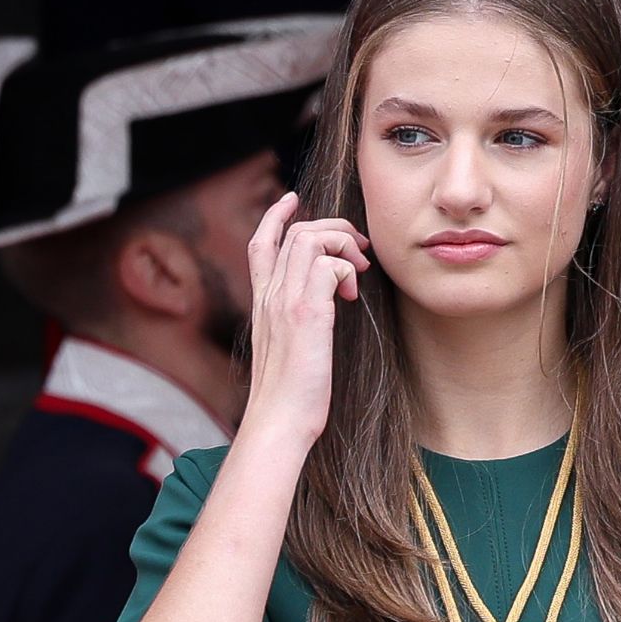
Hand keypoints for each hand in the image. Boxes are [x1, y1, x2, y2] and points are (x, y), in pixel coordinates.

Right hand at [244, 192, 370, 441]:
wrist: (279, 422)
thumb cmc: (289, 395)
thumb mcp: (287, 349)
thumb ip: (295, 321)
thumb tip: (321, 306)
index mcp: (262, 303)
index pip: (261, 244)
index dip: (277, 216)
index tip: (293, 199)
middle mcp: (269, 296)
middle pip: (295, 232)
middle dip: (332, 227)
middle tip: (358, 248)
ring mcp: (285, 302)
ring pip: (311, 239)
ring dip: (343, 244)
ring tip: (359, 270)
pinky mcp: (306, 313)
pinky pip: (328, 265)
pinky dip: (346, 270)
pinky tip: (351, 296)